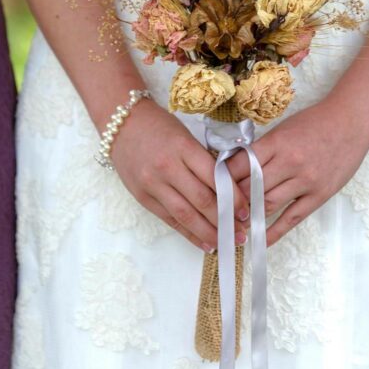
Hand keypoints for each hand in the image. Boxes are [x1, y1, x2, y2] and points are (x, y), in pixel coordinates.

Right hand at [110, 100, 249, 251]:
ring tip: (226, 243)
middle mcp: (168, 167)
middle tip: (241, 233)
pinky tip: (204, 242)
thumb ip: (203, 161)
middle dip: (225, 220)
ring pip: (186, 215)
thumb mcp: (186, 136)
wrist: (121, 124)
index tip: (247, 211)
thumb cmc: (159, 126)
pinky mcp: (143, 198)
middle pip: (202, 200)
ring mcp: (153, 184)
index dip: (234, 198)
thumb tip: (229, 190)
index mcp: (184, 147)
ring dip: (208, 232)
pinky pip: (169, 219)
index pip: (215, 178)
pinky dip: (188, 233)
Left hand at [227, 98, 368, 245]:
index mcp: (276, 142)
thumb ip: (262, 149)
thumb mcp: (283, 129)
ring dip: (249, 217)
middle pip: (251, 188)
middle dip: (233, 202)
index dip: (223, 180)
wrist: (350, 121)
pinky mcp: (319, 194)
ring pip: (269, 204)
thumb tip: (235, 168)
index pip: (240, 166)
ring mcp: (306, 180)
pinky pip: (292, 217)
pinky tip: (260, 239)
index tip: (211, 190)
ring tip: (233, 226)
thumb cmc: (314, 122)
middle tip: (218, 212)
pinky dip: (274, 231)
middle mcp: (290, 162)